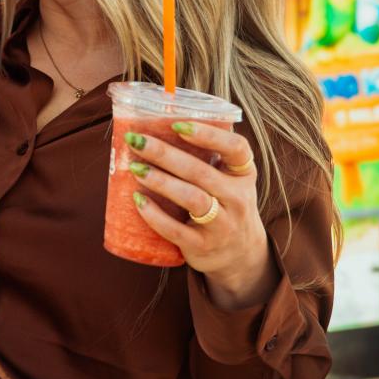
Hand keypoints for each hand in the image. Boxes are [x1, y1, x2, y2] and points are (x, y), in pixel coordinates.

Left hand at [129, 122, 278, 309]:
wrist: (239, 255)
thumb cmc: (224, 205)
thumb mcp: (229, 180)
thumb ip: (206, 157)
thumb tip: (157, 124)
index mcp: (243, 174)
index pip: (236, 148)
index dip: (208, 135)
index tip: (177, 125)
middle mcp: (238, 199)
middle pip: (201, 172)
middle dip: (165, 154)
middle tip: (137, 140)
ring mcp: (223, 225)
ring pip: (192, 199)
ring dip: (160, 181)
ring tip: (135, 169)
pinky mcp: (203, 246)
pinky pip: (176, 230)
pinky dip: (155, 215)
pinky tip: (138, 201)